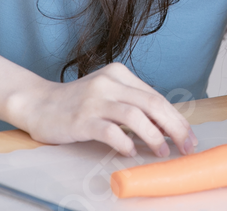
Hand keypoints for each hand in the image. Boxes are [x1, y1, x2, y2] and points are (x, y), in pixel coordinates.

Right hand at [9, 62, 197, 157]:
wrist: (38, 104)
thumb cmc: (77, 103)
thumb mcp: (107, 94)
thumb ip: (132, 104)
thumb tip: (165, 126)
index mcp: (119, 74)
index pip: (156, 97)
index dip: (176, 118)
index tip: (188, 136)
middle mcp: (109, 83)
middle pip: (152, 104)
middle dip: (174, 127)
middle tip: (186, 146)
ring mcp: (95, 100)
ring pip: (135, 116)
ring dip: (154, 136)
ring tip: (162, 151)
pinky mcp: (82, 119)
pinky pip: (110, 131)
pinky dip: (125, 143)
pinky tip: (131, 151)